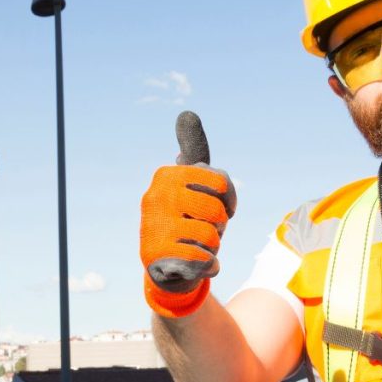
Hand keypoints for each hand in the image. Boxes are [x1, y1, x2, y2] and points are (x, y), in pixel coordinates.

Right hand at [140, 111, 236, 317]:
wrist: (168, 268)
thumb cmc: (187, 219)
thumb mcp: (194, 184)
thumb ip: (194, 151)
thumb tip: (186, 113)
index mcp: (167, 175)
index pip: (220, 183)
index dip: (229, 200)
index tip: (222, 207)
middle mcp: (155, 196)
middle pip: (216, 211)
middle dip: (218, 226)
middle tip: (203, 230)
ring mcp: (152, 225)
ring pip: (210, 236)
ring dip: (212, 247)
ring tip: (196, 246)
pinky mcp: (154, 255)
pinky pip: (202, 258)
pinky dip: (207, 266)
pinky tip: (195, 264)